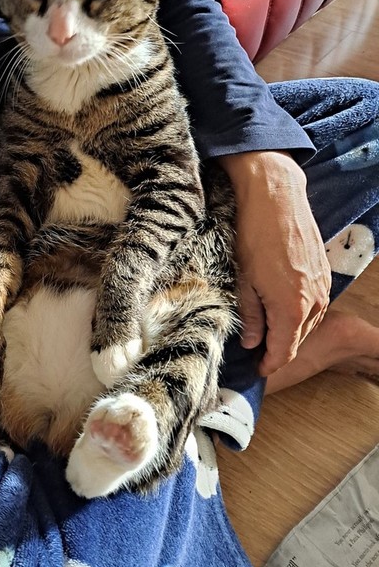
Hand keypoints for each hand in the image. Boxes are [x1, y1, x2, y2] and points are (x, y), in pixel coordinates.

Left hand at [218, 151, 330, 375]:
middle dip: (277, 347)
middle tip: (256, 350)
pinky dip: (299, 311)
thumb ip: (251, 316)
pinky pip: (314, 303)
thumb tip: (252, 342)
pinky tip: (281, 305)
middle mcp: (313, 302)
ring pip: (308, 322)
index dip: (269, 363)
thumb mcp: (243, 281)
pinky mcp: (324, 271)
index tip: (257, 368)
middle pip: (297, 339)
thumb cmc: (254, 236)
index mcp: (291, 309)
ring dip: (289, 329)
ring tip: (266, 329)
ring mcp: (322, 286)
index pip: (283, 351)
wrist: (275, 198)